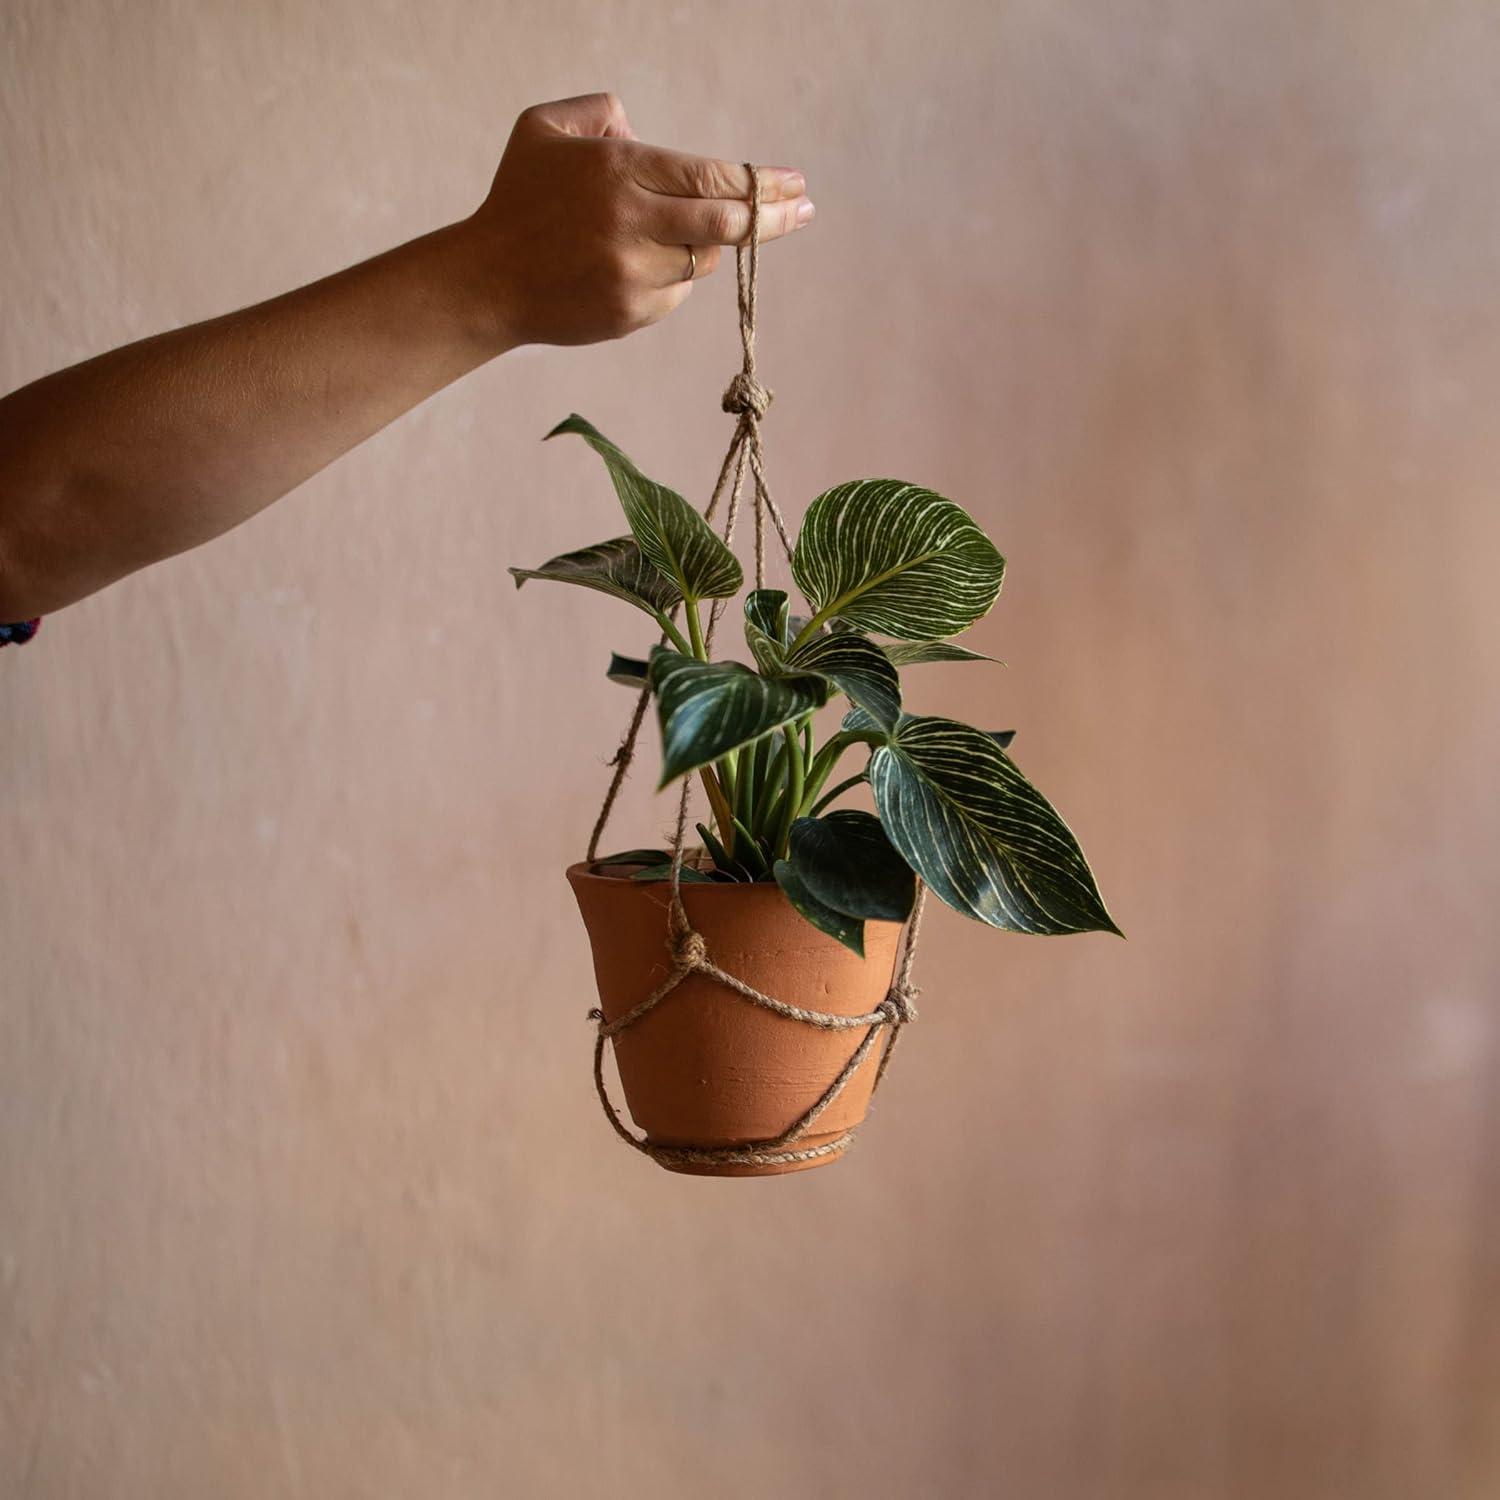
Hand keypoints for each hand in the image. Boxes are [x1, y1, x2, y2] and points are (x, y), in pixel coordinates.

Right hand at [465, 93, 813, 347]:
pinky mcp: (631, 312)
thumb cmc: (519, 198)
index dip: (761, 182)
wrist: (487, 281)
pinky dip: (669, 277)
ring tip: (657, 237)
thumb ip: (603, 113)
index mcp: (620, 171)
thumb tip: (647, 135)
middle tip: (805, 209)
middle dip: (773, 217)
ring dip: (699, 247)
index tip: (795, 183)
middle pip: (727, 223)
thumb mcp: (545, 128)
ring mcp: (634, 273)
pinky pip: (675, 293)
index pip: (713, 177)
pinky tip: (630, 268)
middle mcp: (632, 222)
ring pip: (701, 261)